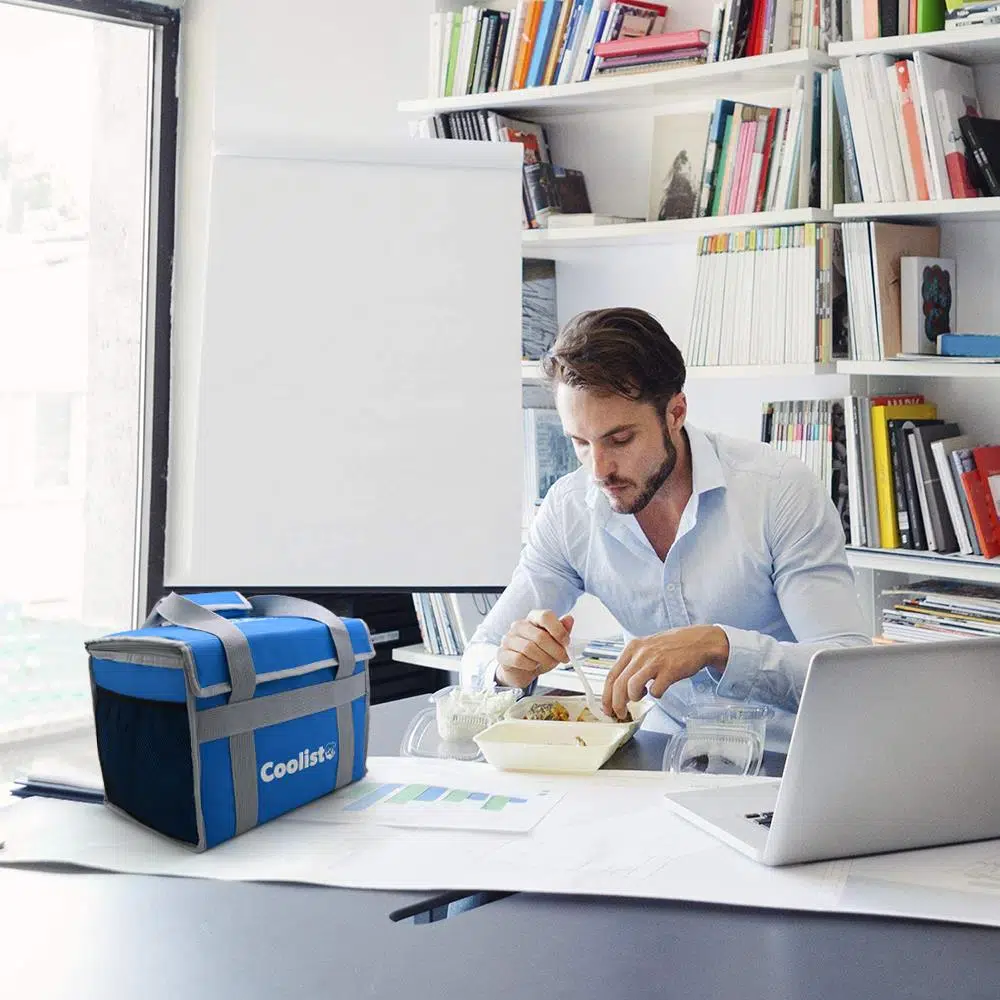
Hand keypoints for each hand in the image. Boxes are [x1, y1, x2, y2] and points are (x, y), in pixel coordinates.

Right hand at [496, 610, 573, 689]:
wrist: (522, 671)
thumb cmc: (539, 655)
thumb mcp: (555, 644)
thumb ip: (562, 632)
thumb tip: (569, 619)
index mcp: (533, 618)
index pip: (545, 616)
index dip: (558, 630)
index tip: (566, 643)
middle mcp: (519, 626)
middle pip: (540, 636)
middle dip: (555, 650)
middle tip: (563, 658)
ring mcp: (508, 639)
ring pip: (529, 648)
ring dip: (544, 659)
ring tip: (548, 662)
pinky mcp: (502, 654)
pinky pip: (519, 659)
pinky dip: (530, 665)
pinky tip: (533, 665)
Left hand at [602, 625, 729, 719]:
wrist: (698, 641)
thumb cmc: (672, 647)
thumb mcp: (647, 648)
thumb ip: (633, 664)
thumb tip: (619, 688)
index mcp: (632, 648)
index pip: (611, 674)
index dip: (606, 695)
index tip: (607, 708)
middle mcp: (641, 653)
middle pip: (619, 684)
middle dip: (617, 704)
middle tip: (620, 714)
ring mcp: (655, 661)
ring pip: (632, 687)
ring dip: (634, 698)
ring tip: (641, 697)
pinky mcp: (670, 670)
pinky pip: (656, 690)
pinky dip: (656, 695)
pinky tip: (660, 689)